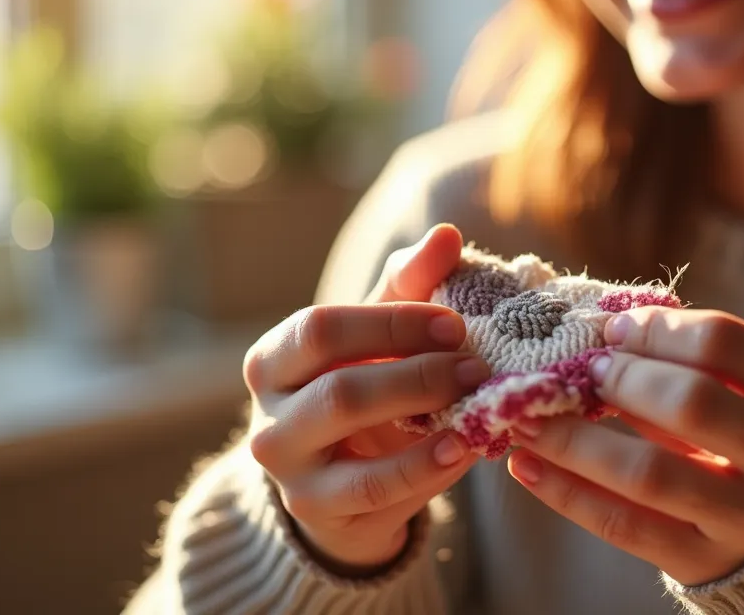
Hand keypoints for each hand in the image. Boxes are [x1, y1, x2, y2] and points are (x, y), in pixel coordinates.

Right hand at [245, 225, 488, 573]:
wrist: (346, 490)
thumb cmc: (364, 393)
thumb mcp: (380, 340)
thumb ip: (409, 286)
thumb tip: (447, 234)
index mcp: (273, 359)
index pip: (322, 328)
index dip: (392, 322)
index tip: (455, 324)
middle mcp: (267, 414)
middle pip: (338, 383)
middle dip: (417, 370)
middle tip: (476, 366)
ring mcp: (288, 469)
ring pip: (349, 430)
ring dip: (422, 408)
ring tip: (476, 400)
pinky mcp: (318, 510)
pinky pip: (374, 486)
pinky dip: (426, 464)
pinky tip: (464, 446)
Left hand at [506, 306, 743, 585]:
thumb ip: (704, 360)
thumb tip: (606, 332)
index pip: (725, 342)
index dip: (657, 328)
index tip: (616, 328)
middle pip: (690, 403)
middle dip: (621, 378)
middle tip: (580, 371)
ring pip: (647, 472)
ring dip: (573, 438)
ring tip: (527, 416)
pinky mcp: (709, 562)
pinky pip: (624, 524)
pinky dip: (566, 492)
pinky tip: (527, 465)